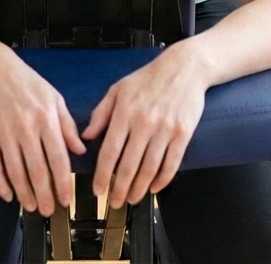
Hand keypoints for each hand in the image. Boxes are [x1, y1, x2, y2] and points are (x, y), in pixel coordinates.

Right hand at [0, 45, 85, 215]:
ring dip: (24, 193)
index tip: (66, 199)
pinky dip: (0, 184)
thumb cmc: (25, 81)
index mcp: (46, 117)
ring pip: (16, 172)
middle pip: (37, 170)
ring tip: (30, 206)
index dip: (63, 183)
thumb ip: (67, 125)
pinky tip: (8, 194)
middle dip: (45, 195)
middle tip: (49, 210)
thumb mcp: (53, 96)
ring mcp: (4, 131)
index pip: (59, 158)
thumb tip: (80, 150)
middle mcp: (26, 126)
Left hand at [82, 47, 206, 206]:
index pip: (110, 151)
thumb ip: (101, 113)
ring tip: (133, 199)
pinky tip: (154, 188)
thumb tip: (86, 136)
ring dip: (140, 189)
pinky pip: (171, 163)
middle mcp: (144, 122)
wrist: (184, 67)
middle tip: (115, 202)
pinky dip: (162, 180)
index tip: (98, 190)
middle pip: (129, 165)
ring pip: (149, 168)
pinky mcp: (183, 133)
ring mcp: (165, 129)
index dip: (102, 175)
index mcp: (125, 111)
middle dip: (120, 189)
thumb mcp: (119, 88)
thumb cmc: (149, 77)